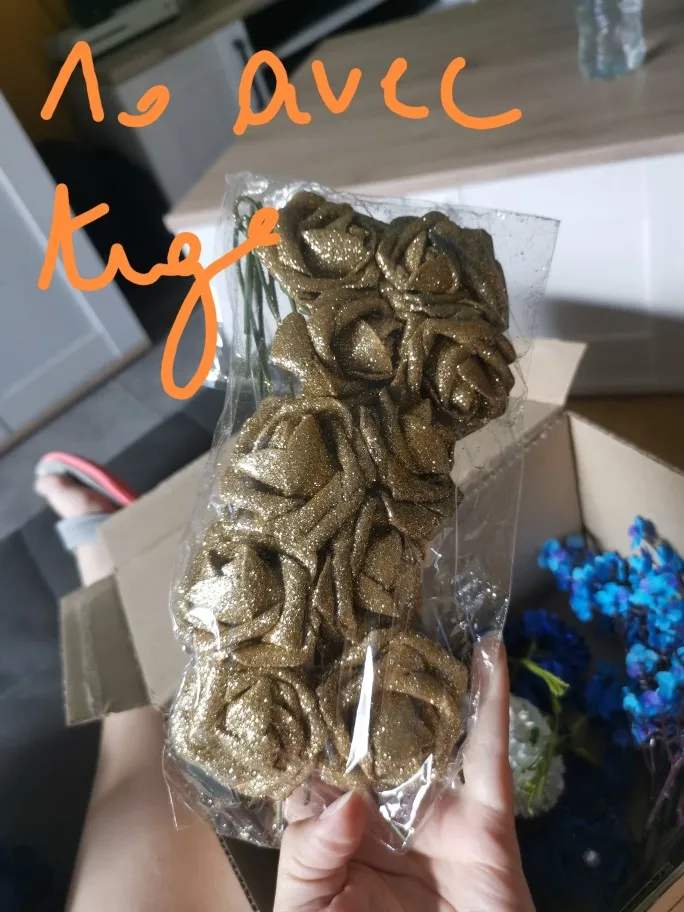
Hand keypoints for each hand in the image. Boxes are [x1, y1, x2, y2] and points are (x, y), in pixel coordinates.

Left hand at [274, 639, 533, 911]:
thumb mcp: (308, 910)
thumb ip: (309, 855)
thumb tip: (348, 803)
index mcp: (334, 827)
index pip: (317, 758)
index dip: (305, 712)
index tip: (293, 656)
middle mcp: (383, 809)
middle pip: (376, 732)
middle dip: (369, 681)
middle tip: (357, 616)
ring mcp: (435, 811)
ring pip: (433, 731)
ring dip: (432, 678)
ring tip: (419, 616)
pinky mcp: (485, 820)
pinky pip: (489, 755)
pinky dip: (493, 701)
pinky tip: (489, 652)